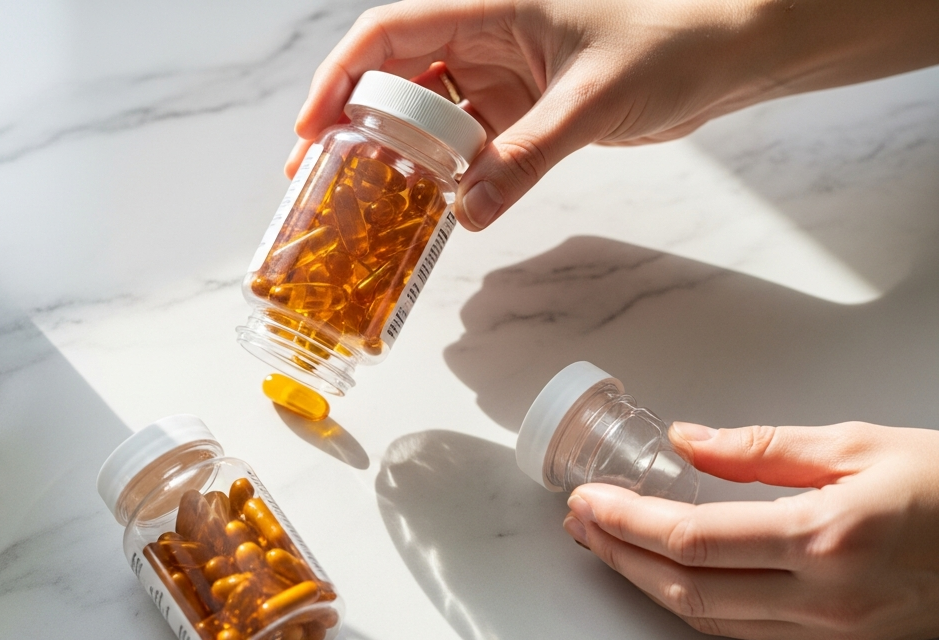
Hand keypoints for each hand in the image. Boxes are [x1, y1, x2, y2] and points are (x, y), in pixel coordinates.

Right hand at [291, 0, 938, 230]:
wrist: (732, 55)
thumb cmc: (673, 45)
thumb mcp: (591, 102)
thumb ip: (525, 159)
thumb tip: (467, 213)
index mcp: (489, 9)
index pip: (388, 34)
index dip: (338, 77)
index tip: (312, 129)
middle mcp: (485, 39)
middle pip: (394, 76)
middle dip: (353, 123)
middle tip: (319, 177)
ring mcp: (503, 76)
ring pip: (428, 114)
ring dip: (399, 155)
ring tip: (363, 201)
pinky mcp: (524, 111)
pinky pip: (468, 143)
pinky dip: (446, 173)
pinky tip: (429, 206)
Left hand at [564, 422, 938, 639]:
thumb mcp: (856, 443)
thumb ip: (759, 449)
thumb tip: (685, 441)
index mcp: (827, 536)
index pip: (695, 538)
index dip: (628, 521)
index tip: (587, 500)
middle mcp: (825, 594)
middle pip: (688, 588)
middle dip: (621, 555)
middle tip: (581, 523)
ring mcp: (833, 628)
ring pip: (710, 618)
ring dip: (646, 583)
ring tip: (606, 544)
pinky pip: (745, 629)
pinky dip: (692, 602)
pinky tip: (664, 573)